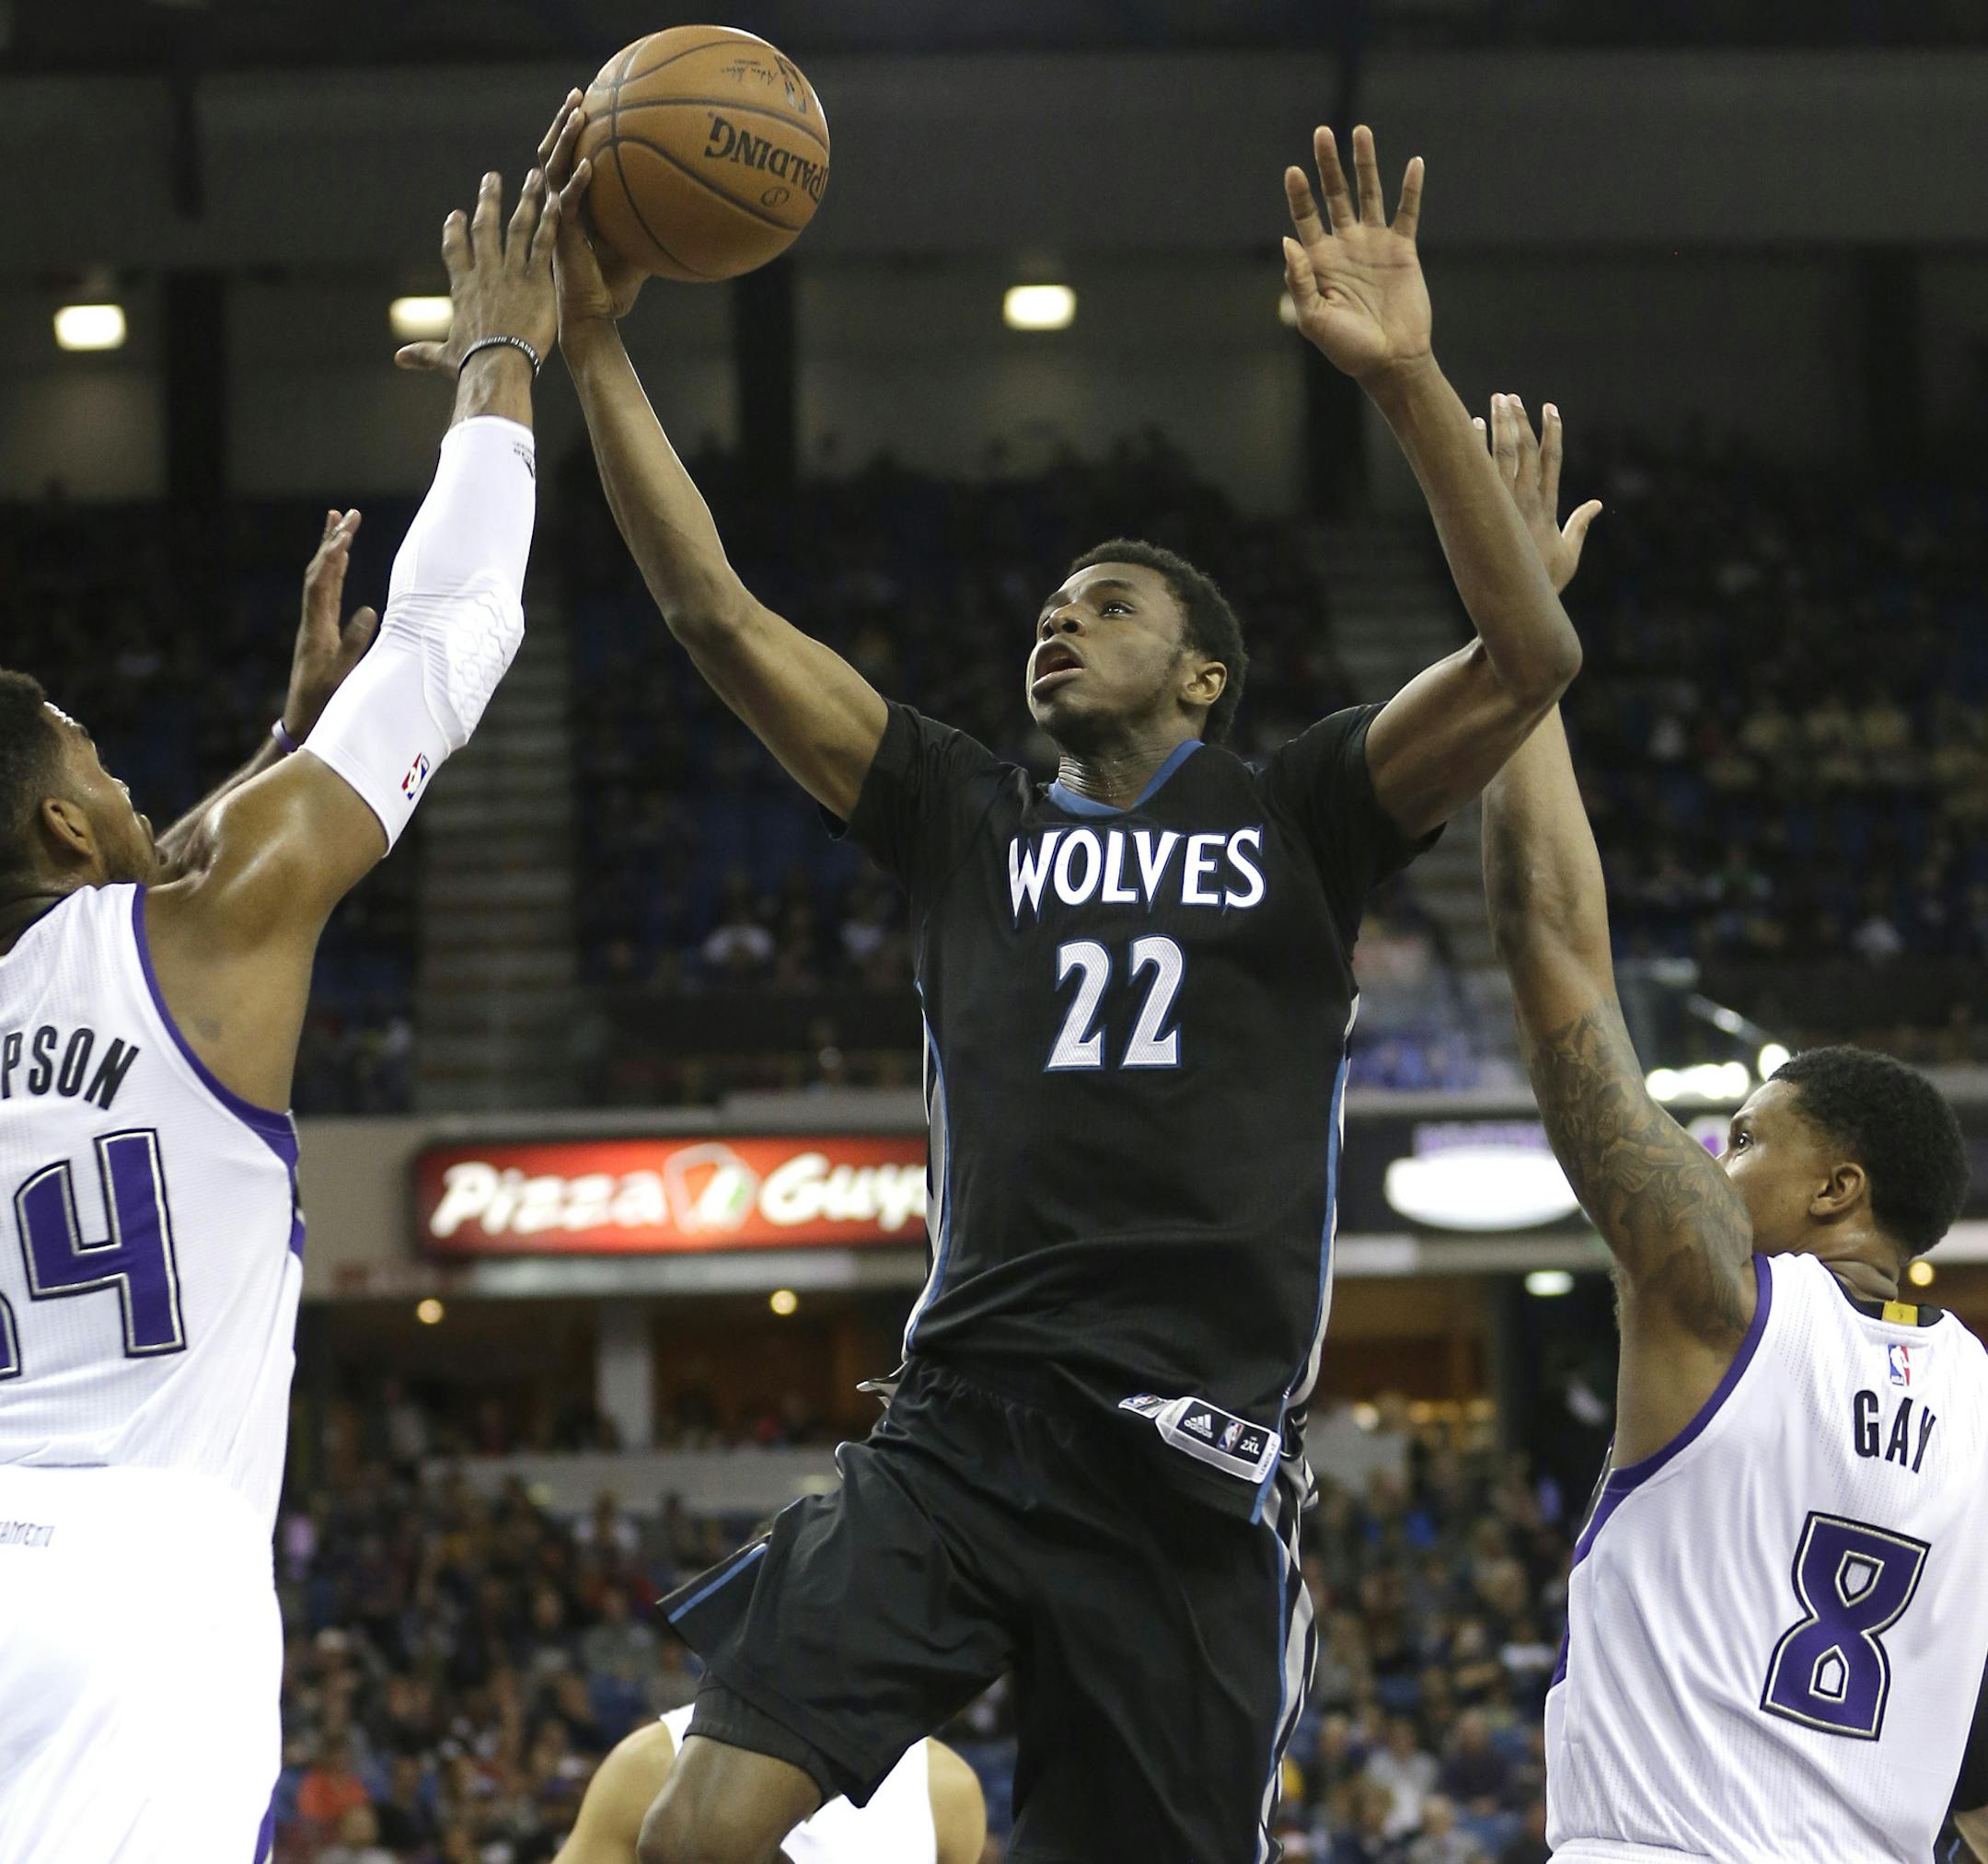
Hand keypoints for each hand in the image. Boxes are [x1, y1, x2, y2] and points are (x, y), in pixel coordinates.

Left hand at [282, 510, 379, 736]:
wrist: (304, 723)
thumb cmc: (324, 704)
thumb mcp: (343, 676)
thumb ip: (355, 644)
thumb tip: (370, 610)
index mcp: (316, 628)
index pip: (322, 582)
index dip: (332, 556)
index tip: (345, 532)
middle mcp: (313, 621)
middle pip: (319, 572)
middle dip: (332, 541)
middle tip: (345, 513)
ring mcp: (316, 626)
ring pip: (322, 580)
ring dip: (331, 552)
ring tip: (339, 525)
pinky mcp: (322, 633)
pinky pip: (327, 594)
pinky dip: (334, 572)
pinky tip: (340, 563)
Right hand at [393, 157, 564, 373]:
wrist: (497, 365)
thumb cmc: (472, 365)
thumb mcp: (445, 356)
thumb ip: (424, 353)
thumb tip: (399, 360)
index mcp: (462, 287)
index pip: (455, 250)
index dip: (454, 231)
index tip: (455, 214)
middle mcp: (484, 272)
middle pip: (484, 227)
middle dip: (488, 201)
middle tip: (492, 179)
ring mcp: (510, 273)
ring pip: (517, 227)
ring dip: (525, 200)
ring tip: (533, 177)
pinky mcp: (535, 280)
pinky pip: (543, 244)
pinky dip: (550, 222)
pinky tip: (557, 202)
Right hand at [537, 89, 644, 331]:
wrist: (594, 316)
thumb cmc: (615, 287)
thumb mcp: (639, 246)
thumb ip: (651, 221)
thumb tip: (685, 206)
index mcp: (574, 203)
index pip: (568, 158)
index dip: (573, 130)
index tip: (588, 101)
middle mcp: (560, 205)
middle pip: (553, 152)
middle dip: (562, 121)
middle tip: (577, 93)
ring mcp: (557, 218)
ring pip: (552, 168)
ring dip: (565, 139)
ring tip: (577, 113)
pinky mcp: (561, 236)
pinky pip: (567, 204)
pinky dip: (578, 184)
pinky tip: (590, 166)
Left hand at [1283, 125, 1431, 385]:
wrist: (1390, 360)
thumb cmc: (1347, 347)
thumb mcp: (1314, 318)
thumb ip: (1299, 280)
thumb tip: (1288, 240)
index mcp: (1319, 262)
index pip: (1305, 218)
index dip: (1299, 194)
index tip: (1292, 171)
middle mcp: (1345, 246)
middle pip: (1334, 196)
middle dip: (1327, 165)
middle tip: (1321, 133)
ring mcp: (1374, 245)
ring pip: (1368, 194)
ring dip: (1364, 163)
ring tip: (1361, 131)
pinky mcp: (1402, 250)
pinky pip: (1408, 213)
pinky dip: (1411, 188)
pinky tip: (1415, 163)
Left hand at [1476, 395, 1602, 594]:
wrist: (1517, 601)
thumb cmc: (1545, 582)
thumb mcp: (1569, 553)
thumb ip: (1580, 525)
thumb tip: (1597, 504)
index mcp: (1549, 507)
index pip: (1552, 461)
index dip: (1552, 432)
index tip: (1551, 408)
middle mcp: (1527, 501)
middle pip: (1524, 452)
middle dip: (1519, 421)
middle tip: (1511, 396)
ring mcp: (1505, 506)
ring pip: (1502, 457)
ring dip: (1500, 427)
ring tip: (1495, 401)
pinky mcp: (1486, 514)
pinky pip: (1480, 474)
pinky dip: (1476, 448)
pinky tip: (1473, 426)